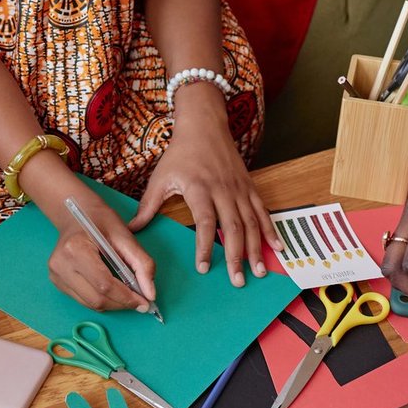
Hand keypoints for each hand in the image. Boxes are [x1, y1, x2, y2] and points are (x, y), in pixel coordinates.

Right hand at [47, 188, 157, 312]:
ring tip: (128, 295)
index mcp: (76, 249)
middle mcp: (61, 265)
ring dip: (114, 304)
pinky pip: (84, 301)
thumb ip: (142, 263)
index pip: (104, 284)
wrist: (75, 213)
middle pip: (97, 299)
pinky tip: (112, 290)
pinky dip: (102, 300)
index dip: (127, 297)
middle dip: (122, 304)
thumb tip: (150, 294)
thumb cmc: (99, 220)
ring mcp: (56, 275)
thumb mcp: (125, 235)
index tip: (145, 302)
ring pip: (91, 304)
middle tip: (140, 301)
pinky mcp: (57, 282)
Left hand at [128, 90, 278, 286]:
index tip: (204, 268)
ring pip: (251, 223)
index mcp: (200, 188)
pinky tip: (277, 248)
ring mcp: (240, 189)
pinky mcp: (250, 187)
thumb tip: (131, 229)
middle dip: (236, 257)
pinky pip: (263, 211)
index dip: (205, 246)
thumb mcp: (160, 178)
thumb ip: (148, 206)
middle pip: (233, 227)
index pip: (205, 222)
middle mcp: (223, 190)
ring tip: (258, 272)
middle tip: (237, 281)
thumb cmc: (180, 153)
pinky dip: (270, 230)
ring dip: (256, 249)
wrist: (205, 126)